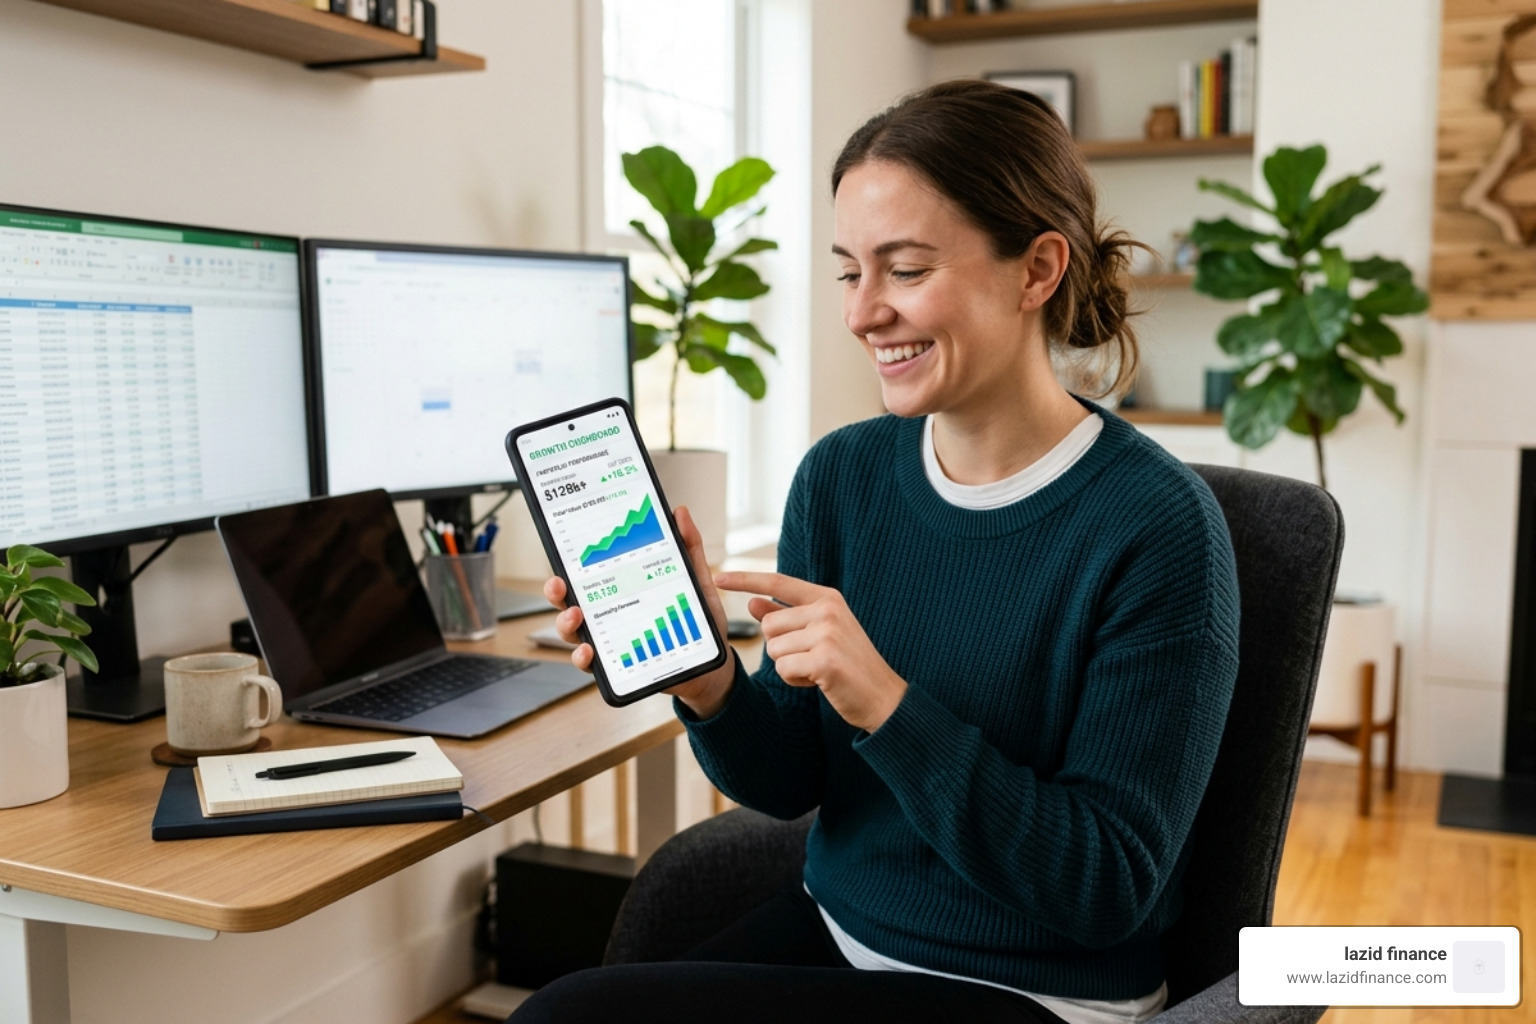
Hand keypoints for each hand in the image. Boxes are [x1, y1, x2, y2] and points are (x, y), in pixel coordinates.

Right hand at [542, 505, 735, 716]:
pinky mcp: (615, 665)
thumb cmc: (696, 621)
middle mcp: (608, 614)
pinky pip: (590, 663)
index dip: (570, 563)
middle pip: (570, 600)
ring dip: (565, 622)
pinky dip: (583, 658)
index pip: (589, 575)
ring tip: (576, 614)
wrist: (710, 664)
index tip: (564, 552)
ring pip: (573, 631)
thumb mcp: (696, 580)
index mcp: (622, 589)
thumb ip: (688, 547)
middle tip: (559, 584)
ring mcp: (609, 640)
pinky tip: (589, 651)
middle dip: (556, 592)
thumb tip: (679, 512)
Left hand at [712, 572, 906, 732]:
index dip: (746, 580)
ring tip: (817, 669)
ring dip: (788, 666)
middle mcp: (827, 609)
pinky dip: (795, 680)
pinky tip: (819, 680)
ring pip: (774, 649)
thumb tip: (753, 603)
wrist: (882, 695)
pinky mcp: (824, 659)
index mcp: (827, 598)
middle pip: (768, 625)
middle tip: (810, 658)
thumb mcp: (819, 633)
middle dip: (780, 648)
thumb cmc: (848, 664)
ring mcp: (827, 633)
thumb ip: (786, 616)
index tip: (720, 577)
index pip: (778, 581)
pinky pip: (784, 668)